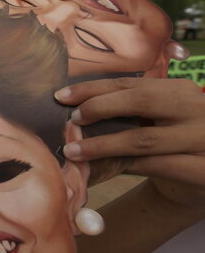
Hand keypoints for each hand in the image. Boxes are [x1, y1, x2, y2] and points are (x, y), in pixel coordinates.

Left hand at [55, 77, 204, 205]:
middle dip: (99, 108)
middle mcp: (197, 110)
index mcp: (182, 91)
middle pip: (140, 101)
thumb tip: (78, 108)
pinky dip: (124, 166)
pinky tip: (102, 169)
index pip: (132, 83)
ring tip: (73, 150)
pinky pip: (155, 166)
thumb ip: (133, 110)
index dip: (93, 88)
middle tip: (71, 120)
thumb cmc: (173, 143)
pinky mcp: (203, 169)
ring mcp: (203, 139)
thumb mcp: (162, 118)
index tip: (62, 96)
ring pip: (143, 139)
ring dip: (102, 145)